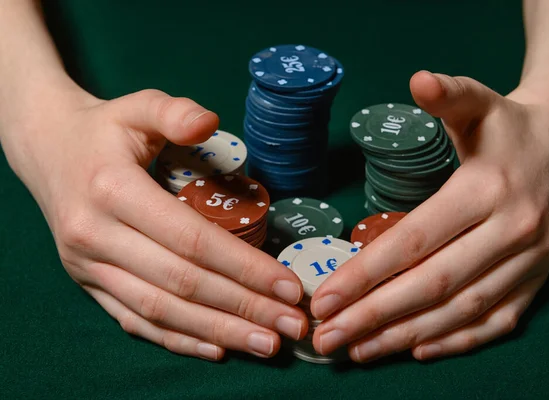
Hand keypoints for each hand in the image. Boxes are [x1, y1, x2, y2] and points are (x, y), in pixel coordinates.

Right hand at [2, 89, 307, 360]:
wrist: (47, 152)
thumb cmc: (103, 131)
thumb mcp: (137, 106)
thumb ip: (174, 112)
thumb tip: (210, 122)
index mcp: (112, 190)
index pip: (191, 239)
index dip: (243, 266)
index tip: (287, 285)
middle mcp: (95, 235)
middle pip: (182, 282)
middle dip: (243, 307)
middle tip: (290, 325)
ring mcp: (88, 266)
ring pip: (160, 310)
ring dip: (218, 331)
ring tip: (266, 344)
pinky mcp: (88, 283)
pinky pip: (133, 320)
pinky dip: (177, 339)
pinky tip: (216, 348)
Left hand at [309, 71, 548, 361]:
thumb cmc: (507, 127)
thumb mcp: (479, 101)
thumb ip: (448, 93)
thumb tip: (418, 78)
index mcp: (488, 189)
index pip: (416, 239)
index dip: (367, 272)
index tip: (325, 297)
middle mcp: (513, 231)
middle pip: (433, 283)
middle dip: (375, 314)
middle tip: (327, 336)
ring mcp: (529, 262)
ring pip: (461, 310)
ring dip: (406, 335)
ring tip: (359, 349)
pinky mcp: (536, 280)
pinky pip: (496, 322)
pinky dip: (455, 341)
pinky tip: (414, 349)